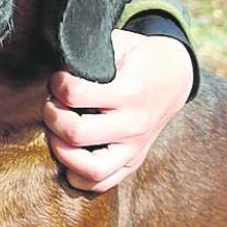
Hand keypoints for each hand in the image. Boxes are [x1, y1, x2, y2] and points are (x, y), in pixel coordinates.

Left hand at [43, 28, 192, 192]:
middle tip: (52, 104)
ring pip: (91, 170)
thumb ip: (93, 47)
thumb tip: (60, 53)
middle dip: (53, 116)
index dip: (58, 84)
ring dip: (62, 152)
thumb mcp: (122, 42)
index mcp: (129, 91)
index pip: (76, 94)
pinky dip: (78, 176)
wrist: (174, 79)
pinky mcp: (133, 161)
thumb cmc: (140, 58)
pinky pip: (102, 184)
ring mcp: (134, 147)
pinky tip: (69, 155)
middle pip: (77, 133)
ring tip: (56, 133)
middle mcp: (133, 124)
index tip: (58, 79)